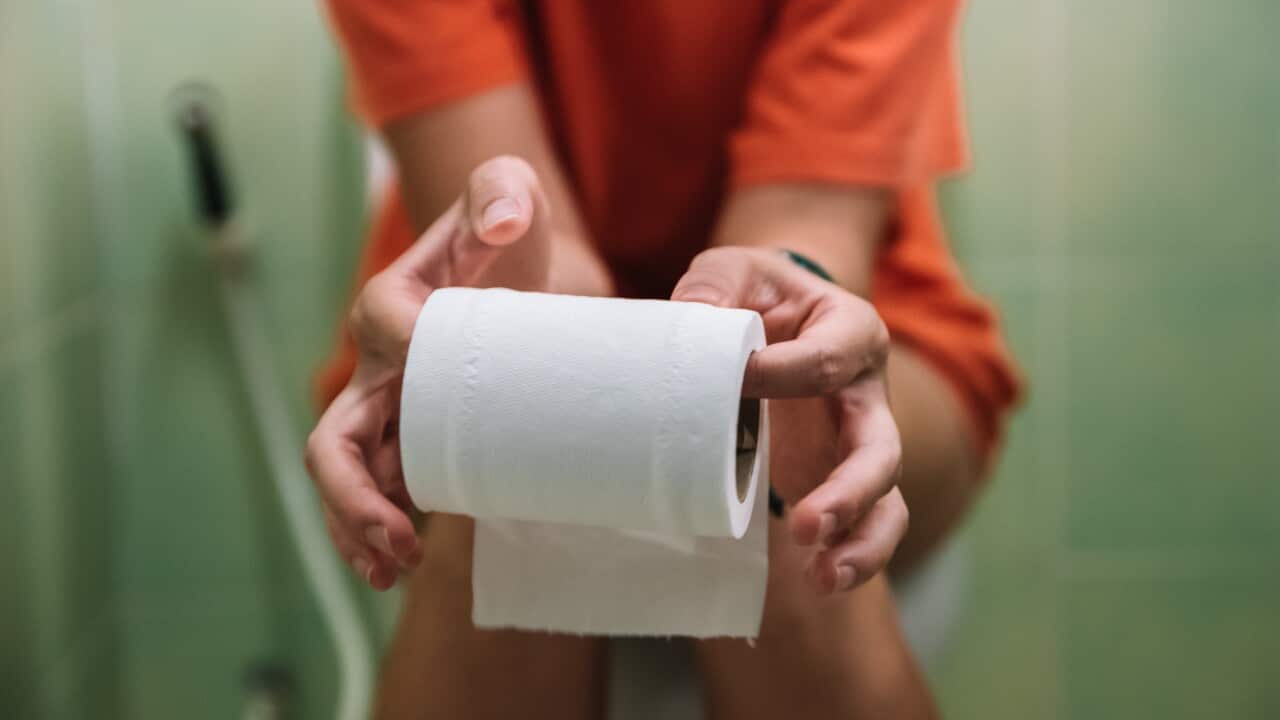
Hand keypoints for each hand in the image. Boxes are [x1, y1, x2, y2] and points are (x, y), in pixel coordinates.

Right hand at [305, 156, 551, 588]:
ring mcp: (391, 407)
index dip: (414, 361)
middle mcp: (377, 363)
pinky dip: (376, 529)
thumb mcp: (510, 196)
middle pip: (336, 438)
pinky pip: (379, 488)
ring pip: (347, 476)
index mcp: (390, 304)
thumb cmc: (509, 233)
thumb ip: (501, 190)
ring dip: (358, 528)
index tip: (465, 391)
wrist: (525, 274)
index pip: (386, 332)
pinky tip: (398, 565)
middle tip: (399, 540)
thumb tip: (501, 223)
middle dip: (354, 496)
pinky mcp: (415, 435)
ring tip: (393, 569)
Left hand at [672, 247, 906, 594]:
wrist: (771, 318)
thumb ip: (711, 289)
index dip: (780, 374)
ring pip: (885, 497)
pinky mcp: (840, 477)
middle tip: (805, 524)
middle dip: (848, 491)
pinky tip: (821, 581)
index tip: (735, 381)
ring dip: (859, 539)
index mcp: (851, 330)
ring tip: (823, 576)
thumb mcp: (731, 272)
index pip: (827, 360)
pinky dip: (851, 555)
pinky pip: (867, 523)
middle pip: (879, 447)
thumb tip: (688, 322)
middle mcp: (868, 393)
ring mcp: (860, 441)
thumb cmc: (753, 295)